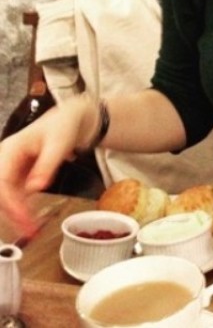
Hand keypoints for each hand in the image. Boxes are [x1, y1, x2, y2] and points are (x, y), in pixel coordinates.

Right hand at [0, 97, 89, 234]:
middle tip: (28, 230)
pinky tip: (30, 220)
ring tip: (31, 230)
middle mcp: (5, 161)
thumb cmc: (63, 126)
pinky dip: (21, 208)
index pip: (1, 181)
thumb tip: (35, 188)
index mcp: (9, 150)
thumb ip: (47, 165)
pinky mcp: (18, 176)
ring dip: (15, 214)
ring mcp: (10, 169)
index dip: (10, 201)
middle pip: (0, 191)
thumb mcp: (59, 143)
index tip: (23, 217)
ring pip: (6, 196)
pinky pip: (14, 195)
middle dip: (10, 212)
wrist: (69, 119)